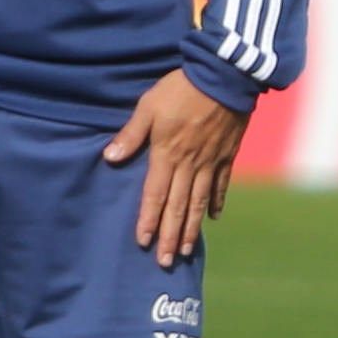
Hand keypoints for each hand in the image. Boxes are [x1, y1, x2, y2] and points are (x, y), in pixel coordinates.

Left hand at [104, 67, 249, 265]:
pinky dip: (217, 202)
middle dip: (170, 235)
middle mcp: (189, 164)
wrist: (224, 76)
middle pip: (178, 206)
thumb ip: (131, 134)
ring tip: (186, 250)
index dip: (148, 219)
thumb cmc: (181, 88)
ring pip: (199, 202)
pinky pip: (222, 184)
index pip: (155, 194)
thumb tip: (110, 157)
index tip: (143, 242)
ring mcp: (211, 162)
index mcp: (167, 153)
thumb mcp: (149, 105)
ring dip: (192, 228)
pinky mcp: (227, 154)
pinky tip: (213, 218)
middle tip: (165, 261)